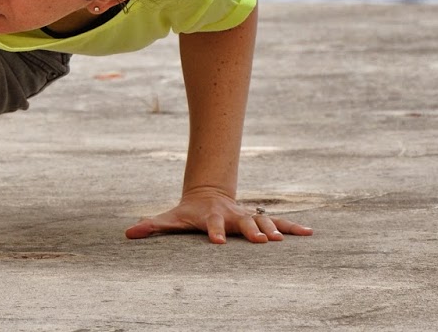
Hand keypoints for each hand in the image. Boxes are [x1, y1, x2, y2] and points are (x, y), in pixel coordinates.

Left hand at [124, 187, 312, 244]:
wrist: (207, 193)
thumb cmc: (188, 212)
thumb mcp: (170, 218)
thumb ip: (152, 226)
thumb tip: (129, 234)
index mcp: (211, 217)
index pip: (212, 225)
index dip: (214, 232)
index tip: (218, 242)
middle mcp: (232, 215)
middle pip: (243, 223)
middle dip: (252, 231)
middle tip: (262, 242)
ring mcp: (247, 215)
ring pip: (263, 221)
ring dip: (274, 230)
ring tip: (285, 240)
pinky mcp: (259, 218)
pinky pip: (278, 221)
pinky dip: (293, 227)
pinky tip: (309, 233)